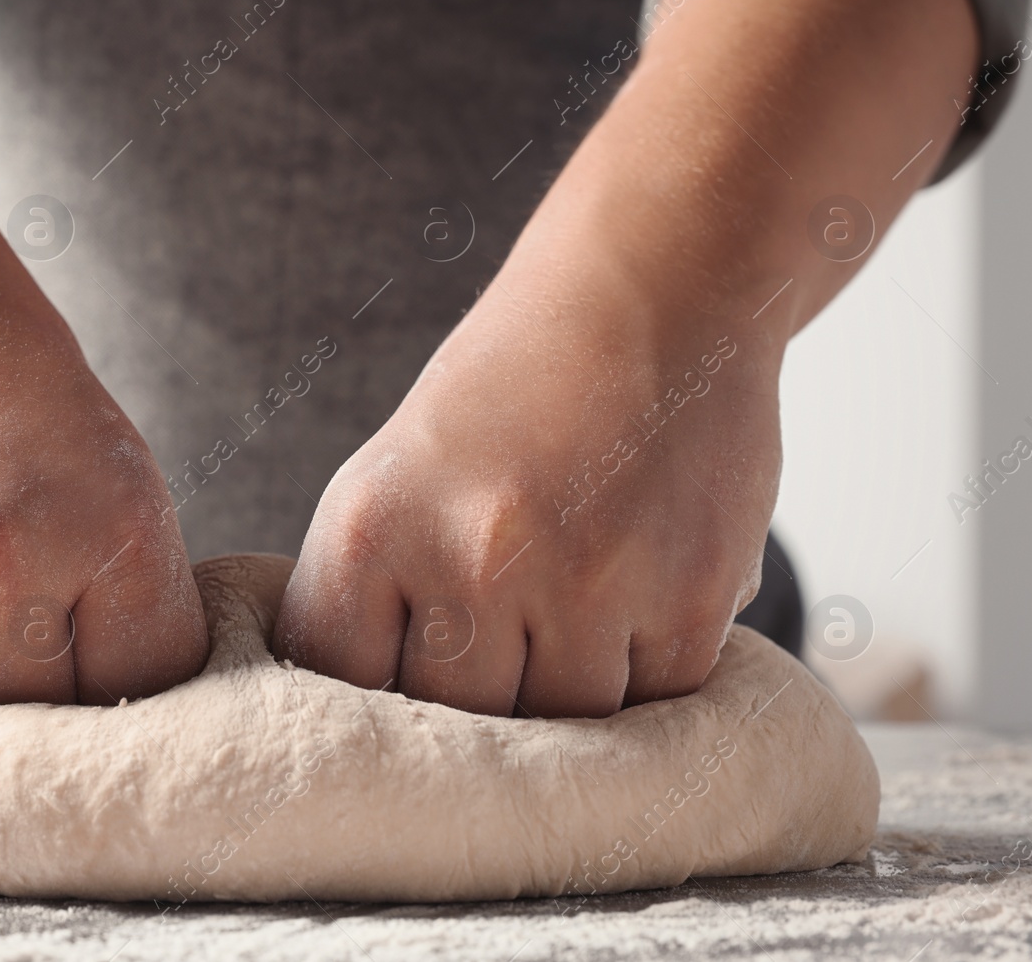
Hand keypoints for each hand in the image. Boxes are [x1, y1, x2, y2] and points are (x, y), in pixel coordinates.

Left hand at [274, 278, 780, 717]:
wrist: (652, 291)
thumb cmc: (510, 394)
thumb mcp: (395, 475)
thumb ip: (369, 600)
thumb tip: (372, 739)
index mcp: (374, 523)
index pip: (342, 682)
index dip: (375, 693)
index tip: (408, 674)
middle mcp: (471, 557)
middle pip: (455, 724)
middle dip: (481, 695)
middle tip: (511, 631)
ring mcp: (585, 583)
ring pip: (562, 730)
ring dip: (570, 689)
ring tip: (579, 598)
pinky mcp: (688, 598)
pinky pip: (654, 703)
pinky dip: (646, 667)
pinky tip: (640, 586)